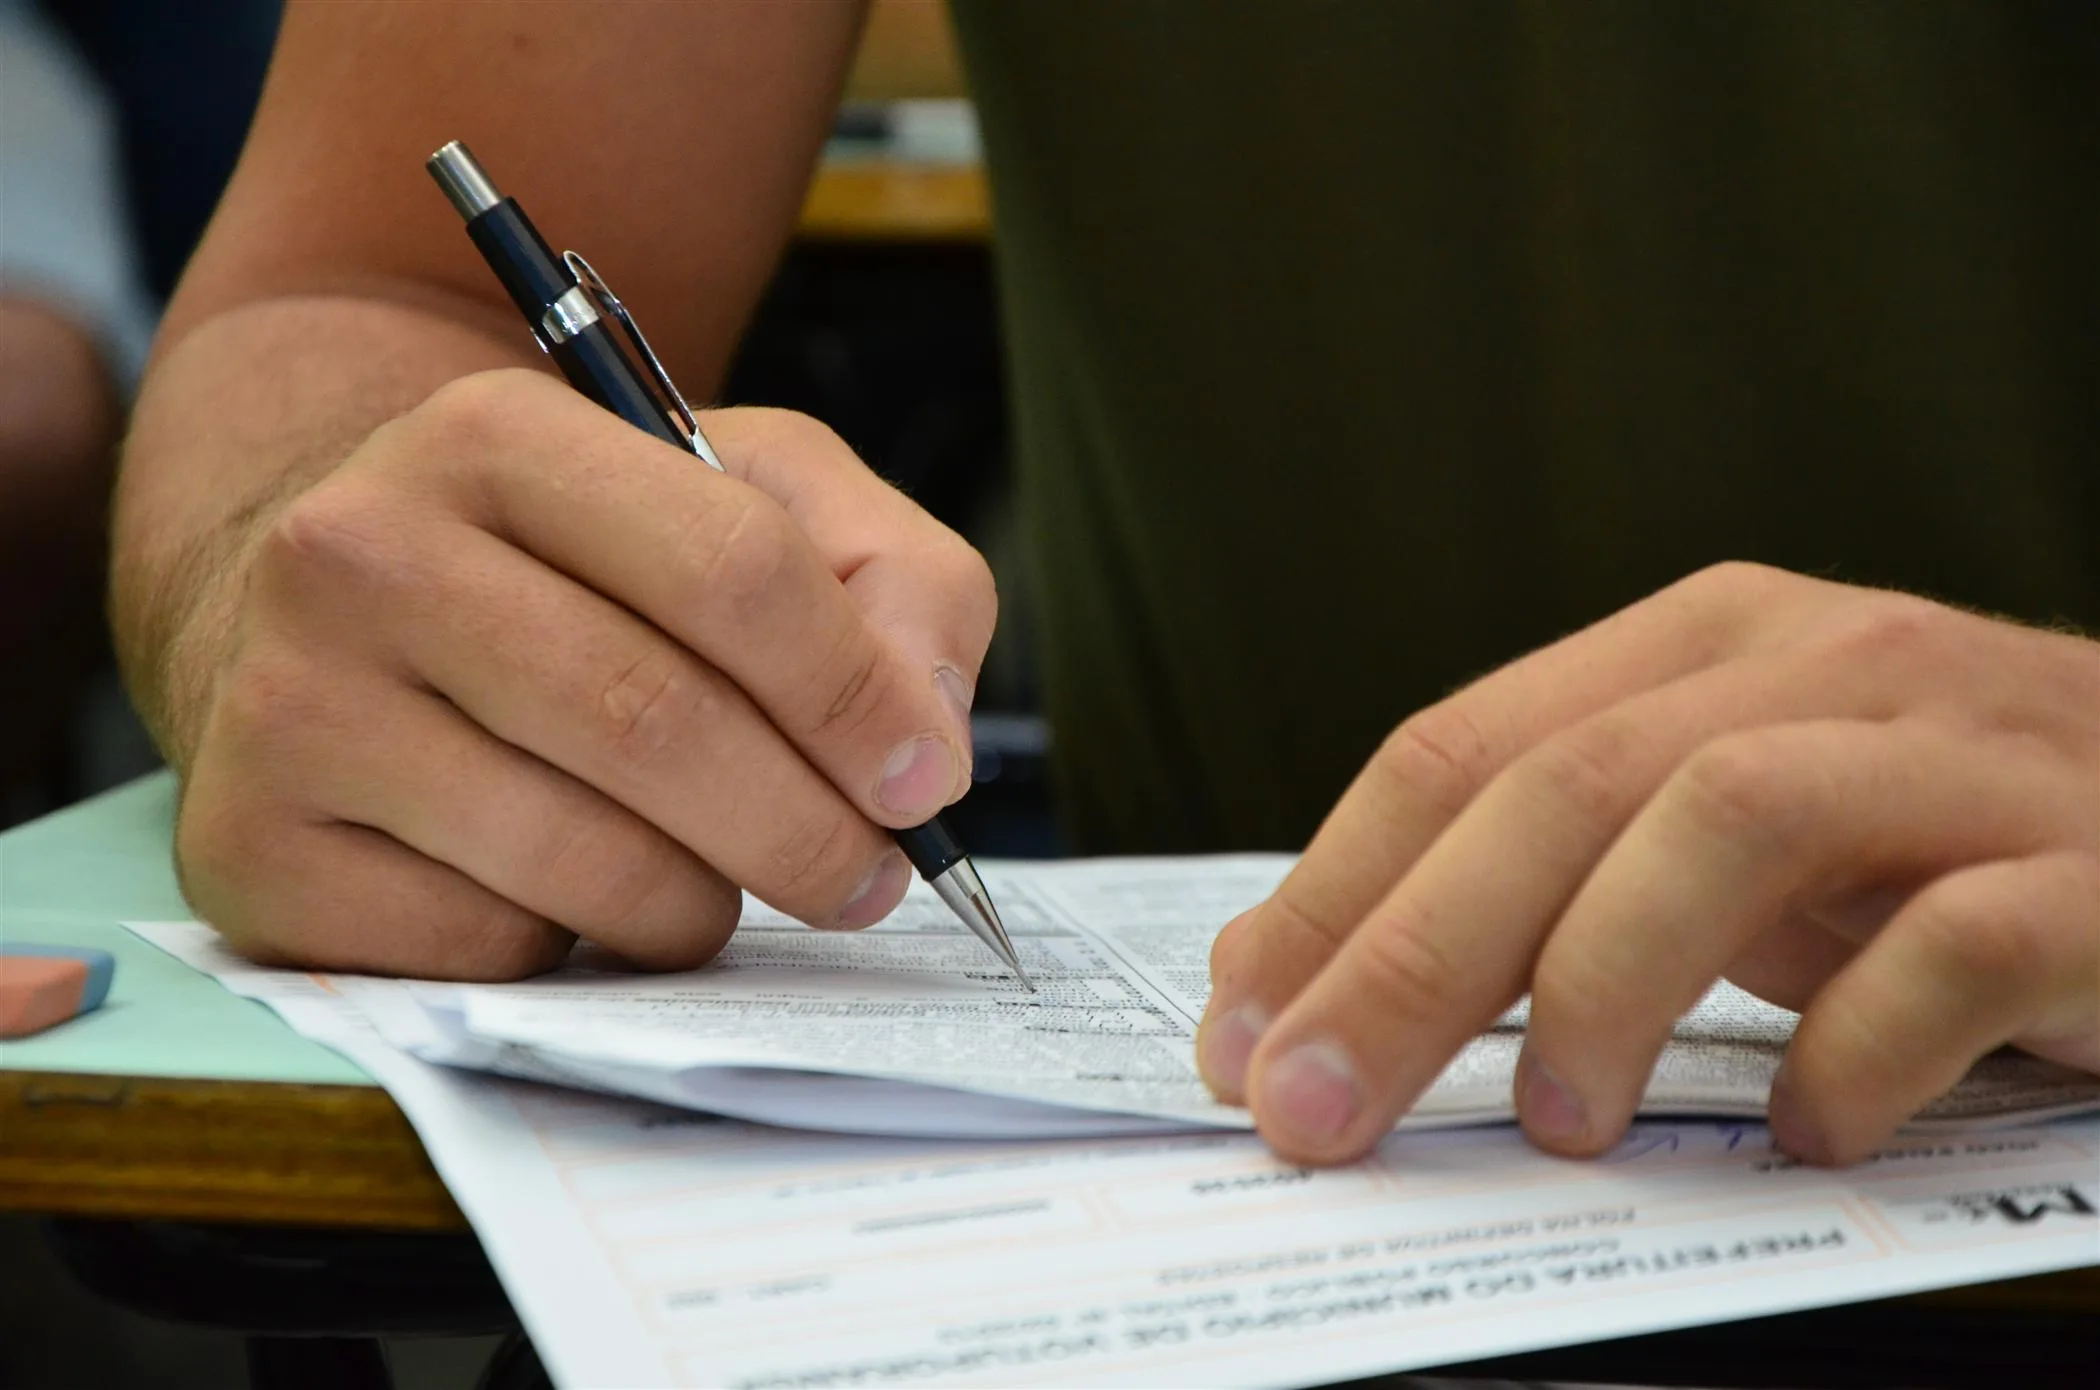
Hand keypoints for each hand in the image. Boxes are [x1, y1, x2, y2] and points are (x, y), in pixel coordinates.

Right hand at [176, 368, 993, 977]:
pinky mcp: (252, 852)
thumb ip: (890, 583)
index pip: (730, 568)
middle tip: (867, 880)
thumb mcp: (752, 504)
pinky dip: (573, 950)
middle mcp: (360, 551)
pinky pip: (486, 951)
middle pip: (655, 723)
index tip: (921, 782)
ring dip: (700, 904)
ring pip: (579, 860)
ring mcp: (287, 706)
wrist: (337, 616)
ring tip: (716, 879)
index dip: (855, 696)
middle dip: (806, 831)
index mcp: (498, 436)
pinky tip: (568, 894)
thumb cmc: (583, 566)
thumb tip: (925, 746)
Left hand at [1198, 562, 2099, 1166]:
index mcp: (1698, 646)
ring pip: (1728, 817)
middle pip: (1558, 789)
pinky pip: (1956, 945)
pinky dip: (1857, 1047)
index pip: (1457, 750)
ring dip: (1606, 978)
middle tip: (1317, 1110)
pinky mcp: (2094, 868)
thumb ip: (1538, 878)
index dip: (1327, 894)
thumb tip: (1299, 974)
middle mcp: (1815, 664)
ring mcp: (1957, 750)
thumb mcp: (1715, 836)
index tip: (1237, 1035)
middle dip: (1404, 959)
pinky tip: (1810, 1129)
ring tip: (1557, 1121)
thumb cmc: (1931, 840)